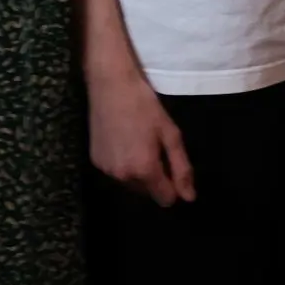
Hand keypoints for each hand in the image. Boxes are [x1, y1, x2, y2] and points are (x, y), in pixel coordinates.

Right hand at [89, 69, 195, 205]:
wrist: (110, 85)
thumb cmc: (145, 105)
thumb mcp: (170, 133)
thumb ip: (182, 167)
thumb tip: (189, 197)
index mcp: (144, 170)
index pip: (165, 199)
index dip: (174, 186)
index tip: (173, 164)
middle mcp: (122, 177)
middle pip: (148, 192)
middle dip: (156, 178)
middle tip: (156, 147)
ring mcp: (106, 170)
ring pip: (131, 184)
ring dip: (139, 172)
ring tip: (140, 142)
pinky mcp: (95, 161)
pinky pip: (116, 173)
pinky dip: (123, 164)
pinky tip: (125, 142)